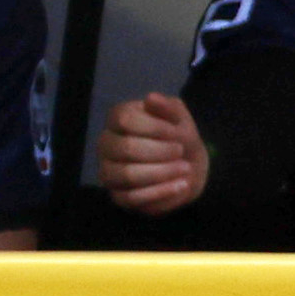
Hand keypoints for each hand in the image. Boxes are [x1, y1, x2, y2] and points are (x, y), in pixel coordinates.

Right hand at [99, 93, 209, 215]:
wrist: (188, 165)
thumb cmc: (178, 136)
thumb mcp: (179, 117)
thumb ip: (167, 107)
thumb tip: (150, 98)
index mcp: (117, 119)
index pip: (124, 120)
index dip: (154, 127)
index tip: (177, 131)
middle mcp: (106, 145)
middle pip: (126, 148)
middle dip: (160, 151)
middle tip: (181, 151)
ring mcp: (108, 172)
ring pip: (128, 174)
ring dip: (162, 172)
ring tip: (185, 169)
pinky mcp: (118, 196)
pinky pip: (134, 197)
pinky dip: (161, 192)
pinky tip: (180, 185)